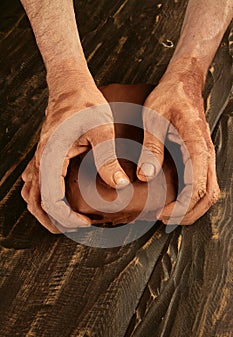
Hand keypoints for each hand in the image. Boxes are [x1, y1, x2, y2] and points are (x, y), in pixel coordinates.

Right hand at [21, 67, 128, 232]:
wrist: (70, 86)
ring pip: (32, 194)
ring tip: (65, 221)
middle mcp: (40, 160)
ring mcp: (39, 158)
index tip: (88, 224)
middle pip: (37, 203)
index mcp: (51, 157)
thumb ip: (108, 158)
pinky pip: (35, 183)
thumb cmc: (86, 104)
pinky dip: (43, 197)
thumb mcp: (102, 129)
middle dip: (55, 221)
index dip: (69, 218)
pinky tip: (57, 199)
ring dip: (46, 211)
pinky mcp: (44, 155)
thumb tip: (119, 185)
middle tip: (77, 229)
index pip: (52, 200)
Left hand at [137, 60, 219, 224]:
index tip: (161, 214)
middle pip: (209, 196)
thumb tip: (147, 176)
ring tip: (169, 214)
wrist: (183, 83)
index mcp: (196, 146)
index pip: (196, 188)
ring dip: (192, 208)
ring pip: (210, 192)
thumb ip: (151, 147)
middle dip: (188, 214)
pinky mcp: (201, 156)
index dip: (180, 207)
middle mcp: (206, 154)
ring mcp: (206, 155)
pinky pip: (204, 183)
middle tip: (164, 220)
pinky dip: (193, 198)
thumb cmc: (168, 97)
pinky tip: (175, 200)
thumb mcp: (153, 118)